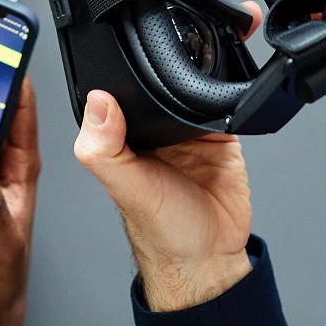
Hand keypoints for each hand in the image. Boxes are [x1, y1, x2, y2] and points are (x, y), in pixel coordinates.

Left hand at [74, 88, 252, 312]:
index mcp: (124, 138)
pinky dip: (228, 102)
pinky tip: (221, 108)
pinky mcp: (223, 137)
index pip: (118, 95)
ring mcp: (191, 133)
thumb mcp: (127, 189)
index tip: (123, 65)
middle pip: (158, 85)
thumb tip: (97, 103)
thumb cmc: (162, 233)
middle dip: (165, 77)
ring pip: (193, 91)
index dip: (119, 81)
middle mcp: (156, 132)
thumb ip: (104, 149)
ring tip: (197, 105)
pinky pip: (226, 106)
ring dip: (200, 89)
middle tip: (169, 79)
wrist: (209, 259)